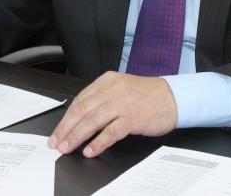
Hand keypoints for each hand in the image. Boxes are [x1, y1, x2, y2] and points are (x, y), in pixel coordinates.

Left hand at [49, 71, 176, 157]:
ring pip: (92, 121)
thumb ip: (102, 99)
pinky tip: (90, 150)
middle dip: (66, 129)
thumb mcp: (121, 89)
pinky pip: (111, 132)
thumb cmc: (147, 95)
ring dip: (77, 137)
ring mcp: (123, 103)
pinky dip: (98, 142)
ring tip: (67, 148)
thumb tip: (80, 119)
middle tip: (57, 143)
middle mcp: (113, 90)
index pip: (79, 100)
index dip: (65, 118)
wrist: (173, 97)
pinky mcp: (134, 118)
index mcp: (107, 81)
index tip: (57, 132)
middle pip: (82, 110)